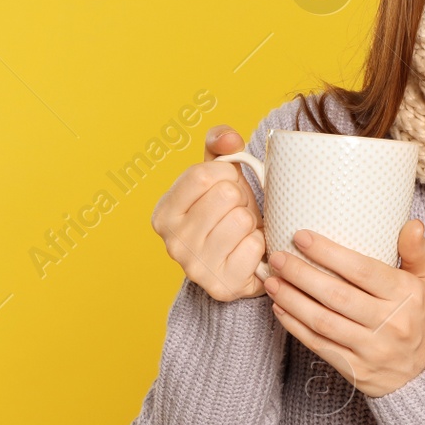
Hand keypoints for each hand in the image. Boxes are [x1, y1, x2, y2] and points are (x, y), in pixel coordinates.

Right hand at [150, 125, 267, 301]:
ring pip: (242, 219)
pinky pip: (255, 246)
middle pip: (225, 196)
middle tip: (236, 213)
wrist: (241, 262)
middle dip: (240, 199)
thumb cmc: (228, 213)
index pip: (203, 173)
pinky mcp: (222, 285)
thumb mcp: (219, 175)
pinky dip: (259, 245)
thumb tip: (230, 139)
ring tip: (241, 232)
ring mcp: (195, 267)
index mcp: (164, 212)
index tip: (227, 186)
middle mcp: (172, 242)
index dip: (226, 174)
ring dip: (250, 222)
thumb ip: (221, 145)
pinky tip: (247, 251)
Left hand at [262, 220, 424, 397]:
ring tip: (271, 281)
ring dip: (292, 300)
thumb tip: (412, 223)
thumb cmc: (418, 318)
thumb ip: (416, 252)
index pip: (363, 271)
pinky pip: (320, 346)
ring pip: (323, 322)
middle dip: (301, 275)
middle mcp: (390, 322)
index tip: (301, 237)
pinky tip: (279, 308)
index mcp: (405, 296)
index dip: (329, 254)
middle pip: (337, 296)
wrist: (424, 372)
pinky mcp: (356, 369)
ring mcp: (371, 349)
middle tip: (277, 258)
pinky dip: (295, 327)